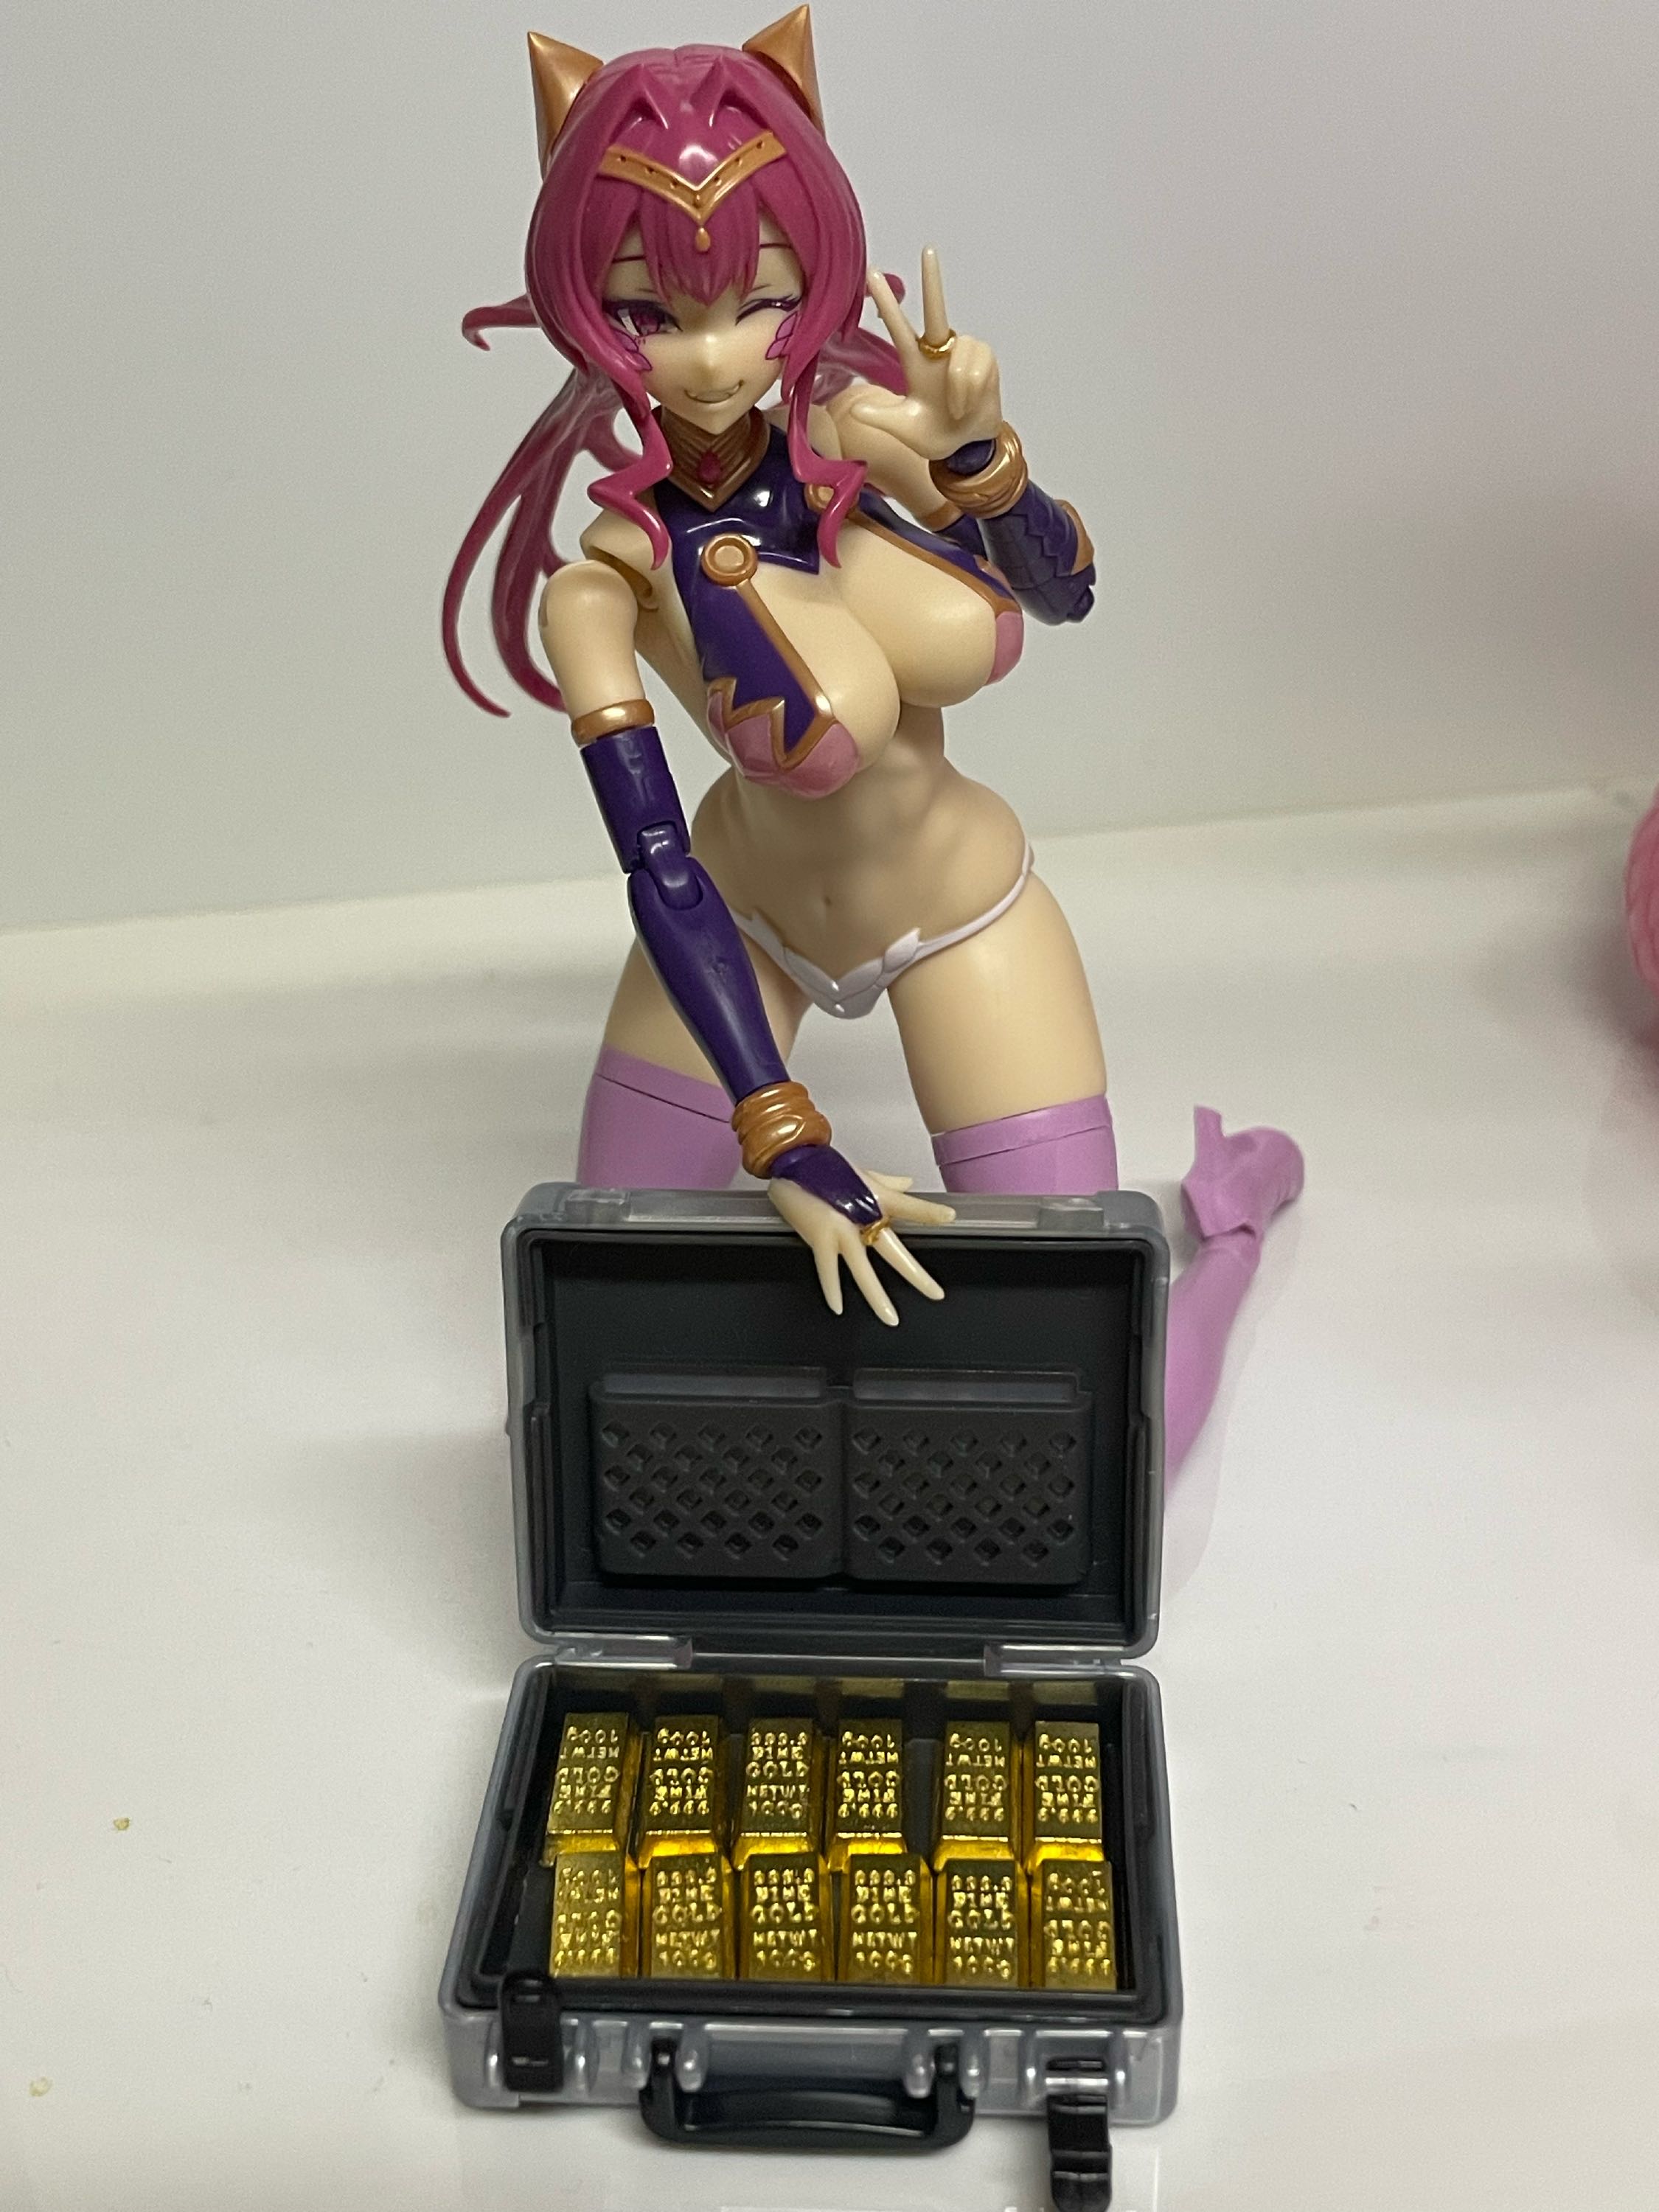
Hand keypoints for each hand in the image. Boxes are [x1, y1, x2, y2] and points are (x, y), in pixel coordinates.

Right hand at [768, 1156, 954, 1326]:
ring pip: (863, 1269)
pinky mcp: (819, 1235)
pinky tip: (838, 1308)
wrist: (792, 1159)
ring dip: (877, 1296)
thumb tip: (908, 1182)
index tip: (950, 1218)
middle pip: (894, 1251)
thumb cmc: (824, 1166)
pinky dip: (831, 1289)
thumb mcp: (861, 1173)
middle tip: (936, 1294)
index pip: (909, 1206)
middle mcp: (862, 1214)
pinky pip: (827, 1268)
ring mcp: (840, 1227)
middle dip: (916, 1275)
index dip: (929, 1212)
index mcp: (875, 1198)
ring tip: (890, 1318)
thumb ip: (888, 1182)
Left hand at [844, 248, 1002, 461]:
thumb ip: (882, 418)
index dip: (887, 304)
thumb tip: (855, 410)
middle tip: (927, 250)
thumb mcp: (904, 430)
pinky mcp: (985, 360)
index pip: (898, 328)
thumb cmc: (934, 436)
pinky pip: (977, 367)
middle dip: (932, 281)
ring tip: (955, 408)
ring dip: (958, 387)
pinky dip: (971, 389)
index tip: (872, 277)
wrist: (965, 450)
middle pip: (935, 309)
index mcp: (915, 364)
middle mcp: (938, 352)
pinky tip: (969, 402)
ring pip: (961, 353)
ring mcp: (963, 354)